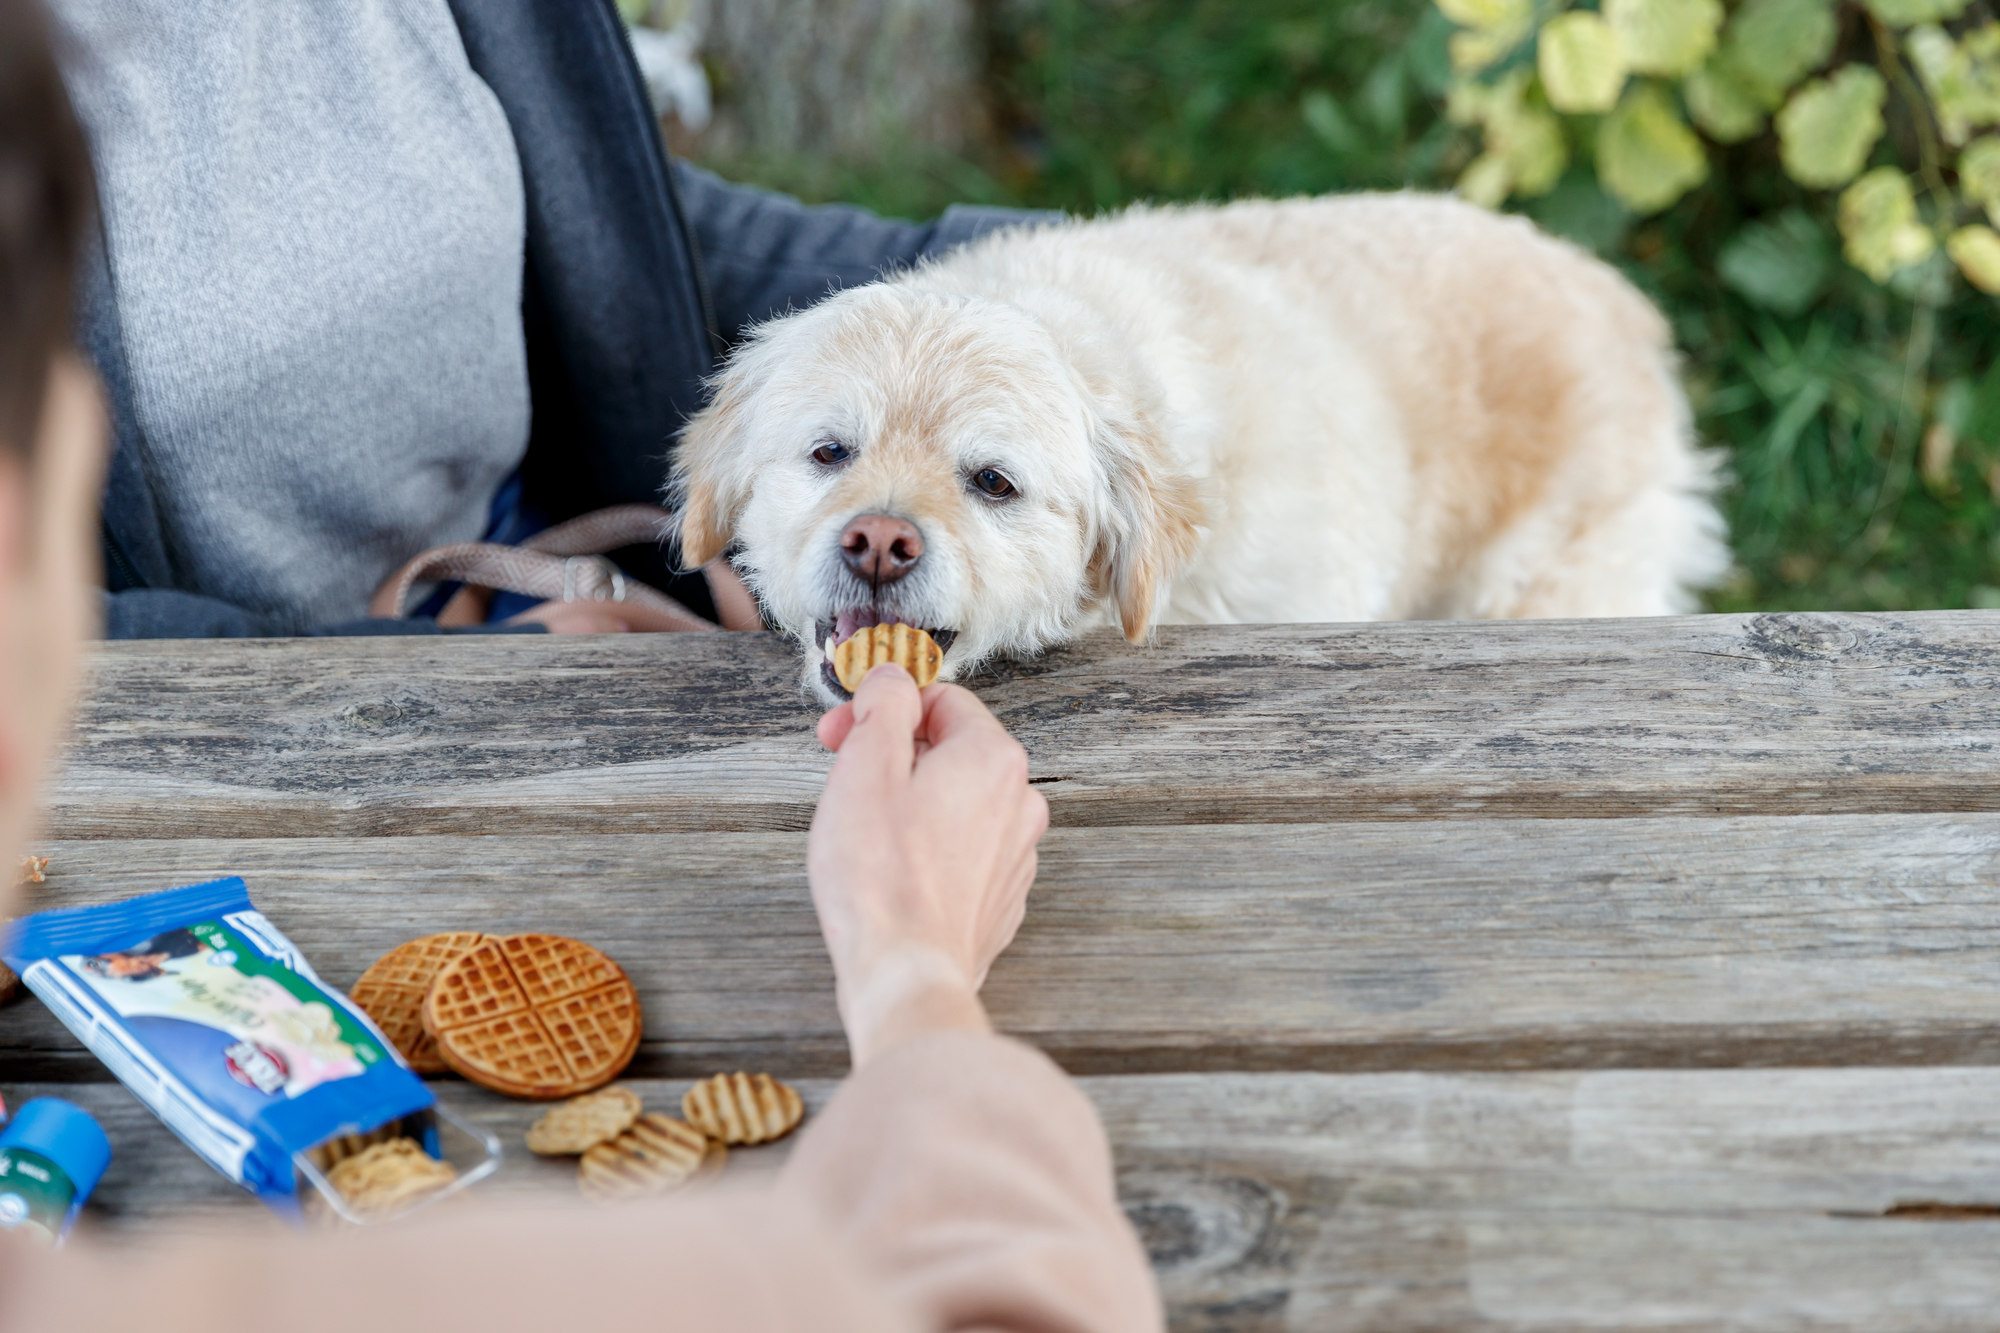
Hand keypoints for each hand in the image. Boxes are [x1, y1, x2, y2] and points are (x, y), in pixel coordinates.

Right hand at [809, 666, 1047, 1063]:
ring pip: (955, 803)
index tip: (840, 733)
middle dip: (892, 755)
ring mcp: (1015, 856)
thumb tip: (893, 677)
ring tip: (863, 834)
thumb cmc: (881, 877)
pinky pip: (961, 853)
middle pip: (950, 751)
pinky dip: (926, 851)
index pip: (941, 700)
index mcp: (993, 758)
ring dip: (909, 803)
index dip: (882, 709)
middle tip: (841, 778)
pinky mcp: (1000, 900)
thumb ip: (883, 705)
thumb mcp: (865, 766)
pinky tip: (890, 874)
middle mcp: (1019, 803)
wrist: (907, 974)